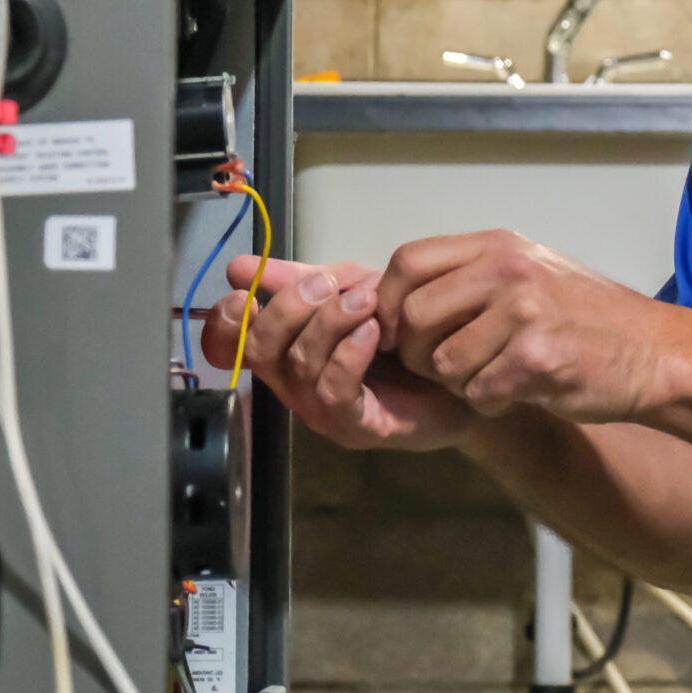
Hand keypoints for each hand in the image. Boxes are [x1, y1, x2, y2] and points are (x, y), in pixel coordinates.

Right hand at [205, 255, 484, 451]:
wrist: (464, 369)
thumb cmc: (403, 333)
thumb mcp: (353, 290)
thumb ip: (303, 278)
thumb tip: (240, 266)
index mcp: (284, 351)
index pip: (229, 346)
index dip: (227, 320)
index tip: (248, 291)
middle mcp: (293, 384)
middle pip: (261, 350)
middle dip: (287, 309)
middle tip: (325, 285)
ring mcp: (321, 410)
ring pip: (300, 365)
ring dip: (329, 324)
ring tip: (366, 301)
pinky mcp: (356, 427)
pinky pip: (335, 390)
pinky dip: (349, 354)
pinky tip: (374, 331)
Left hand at [374, 231, 676, 423]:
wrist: (655, 353)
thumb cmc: (588, 321)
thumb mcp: (530, 274)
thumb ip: (471, 279)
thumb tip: (397, 302)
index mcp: (498, 247)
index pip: (407, 261)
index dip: (387, 303)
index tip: (399, 333)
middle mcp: (507, 270)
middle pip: (412, 314)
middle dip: (416, 353)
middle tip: (446, 368)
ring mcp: (524, 312)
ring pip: (442, 362)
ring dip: (459, 384)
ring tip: (493, 379)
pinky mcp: (537, 358)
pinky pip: (478, 392)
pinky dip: (490, 403)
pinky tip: (518, 393)